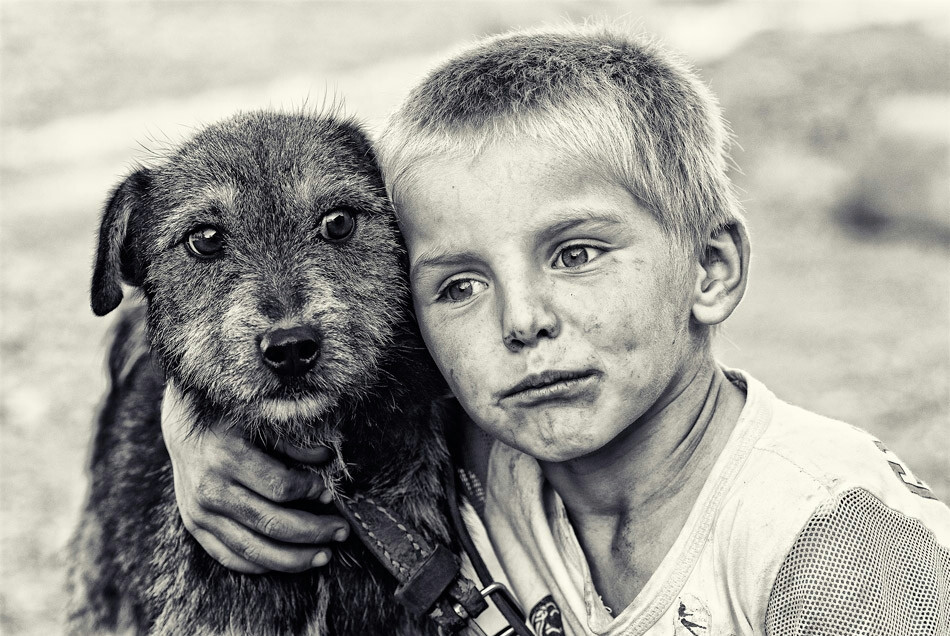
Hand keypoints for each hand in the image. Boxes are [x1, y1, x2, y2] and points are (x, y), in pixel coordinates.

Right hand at [161, 381, 349, 572]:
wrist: (183, 428)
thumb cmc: (230, 420)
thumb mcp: (260, 420)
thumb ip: (293, 442)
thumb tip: (326, 457)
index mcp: (227, 456)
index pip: (281, 487)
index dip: (311, 492)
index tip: (328, 492)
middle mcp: (210, 489)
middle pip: (272, 524)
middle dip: (314, 531)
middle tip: (341, 531)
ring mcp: (199, 513)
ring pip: (254, 550)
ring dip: (295, 558)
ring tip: (324, 555)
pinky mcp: (194, 527)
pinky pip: (230, 557)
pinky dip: (262, 565)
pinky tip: (288, 561)